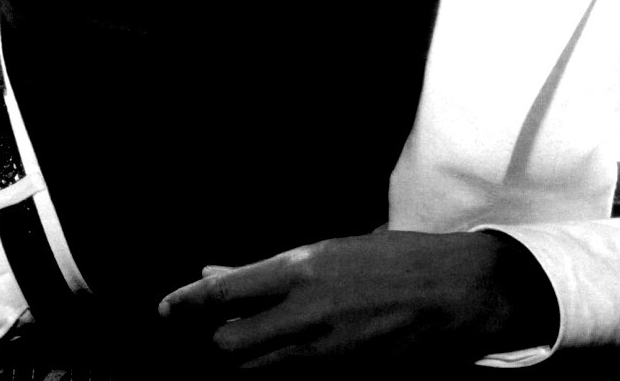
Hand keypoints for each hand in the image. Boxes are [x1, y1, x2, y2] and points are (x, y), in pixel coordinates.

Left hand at [155, 230, 556, 368]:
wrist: (454, 294)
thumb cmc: (388, 259)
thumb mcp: (322, 252)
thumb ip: (263, 270)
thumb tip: (211, 273)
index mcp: (299, 270)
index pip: (222, 295)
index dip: (185, 303)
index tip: (165, 310)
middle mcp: (306, 313)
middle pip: (229, 344)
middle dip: (217, 338)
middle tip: (218, 328)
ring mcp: (326, 352)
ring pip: (256, 370)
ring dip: (245, 359)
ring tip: (250, 343)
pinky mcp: (344, 380)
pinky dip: (278, 374)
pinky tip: (287, 358)